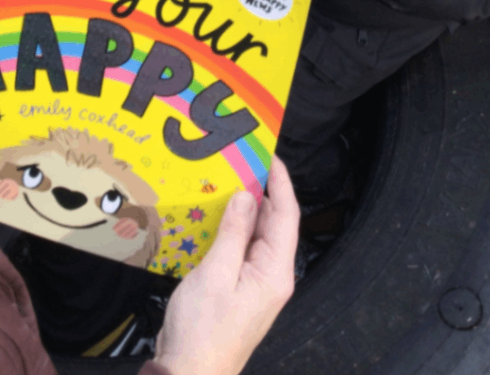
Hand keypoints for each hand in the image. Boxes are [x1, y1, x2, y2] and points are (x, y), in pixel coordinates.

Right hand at [154, 156, 297, 374]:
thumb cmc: (203, 332)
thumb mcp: (215, 275)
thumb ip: (233, 233)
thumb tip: (246, 197)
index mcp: (274, 273)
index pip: (286, 216)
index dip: (281, 183)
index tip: (269, 156)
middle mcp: (271, 277)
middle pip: (273, 224)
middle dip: (261, 192)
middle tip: (242, 162)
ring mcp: (255, 285)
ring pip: (255, 236)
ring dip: (243, 210)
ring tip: (225, 182)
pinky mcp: (238, 290)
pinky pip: (240, 251)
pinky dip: (230, 230)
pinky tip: (213, 219)